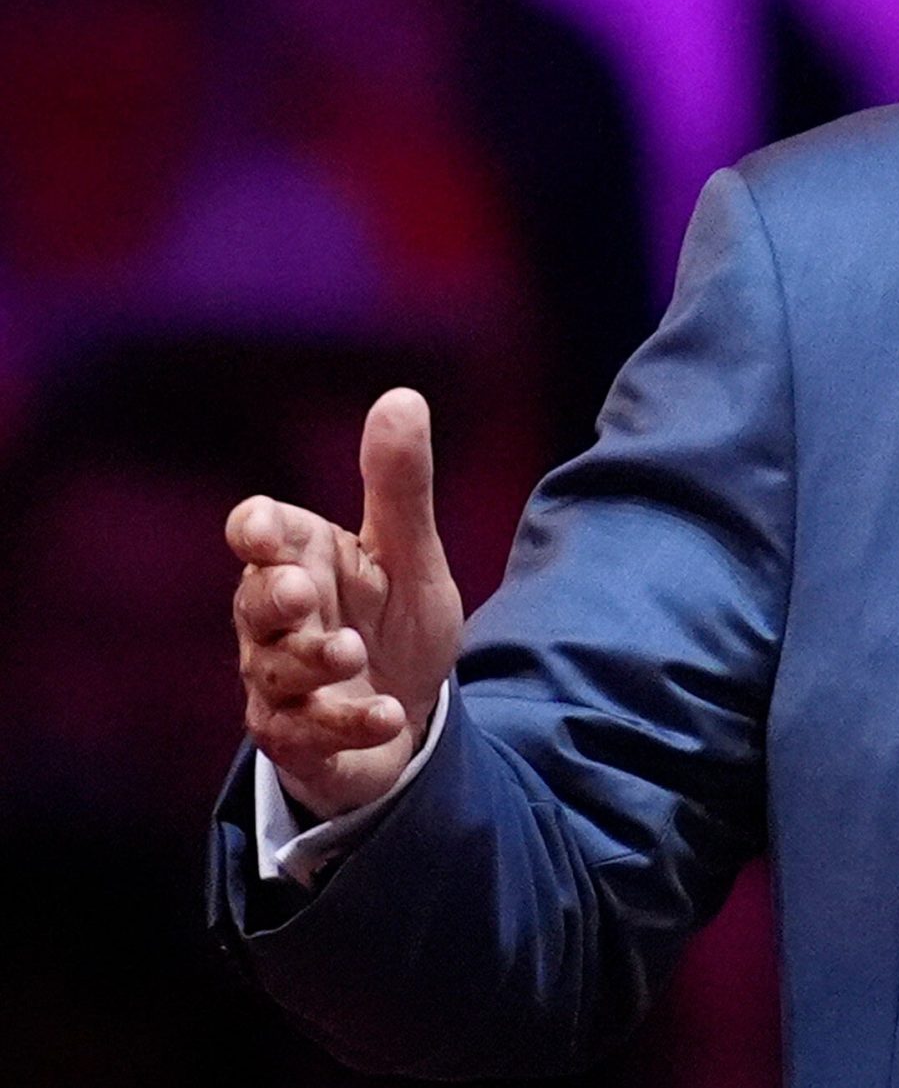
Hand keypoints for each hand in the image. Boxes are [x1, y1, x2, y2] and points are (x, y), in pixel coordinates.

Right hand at [228, 388, 465, 820]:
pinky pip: (307, 733)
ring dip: (311, 660)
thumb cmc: (392, 622)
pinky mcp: (296, 738)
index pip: (259, 533)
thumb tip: (403, 396)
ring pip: (274, 670)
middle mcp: (278, 620)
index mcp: (303, 559)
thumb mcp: (410, 554)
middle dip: (272, 596)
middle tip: (300, 592)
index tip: (263, 530)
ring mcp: (280, 681)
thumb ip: (401, 486)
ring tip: (351, 650)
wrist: (407, 713)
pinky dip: (346, 722)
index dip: (256, 530)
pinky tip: (387, 714)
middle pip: (253, 602)